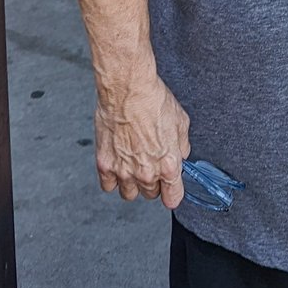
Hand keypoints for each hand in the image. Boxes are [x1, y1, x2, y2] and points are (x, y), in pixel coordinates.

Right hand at [93, 68, 190, 206]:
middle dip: (153, 183)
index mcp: (168, 164)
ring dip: (132, 183)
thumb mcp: (181, 121)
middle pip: (151, 195)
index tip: (171, 189)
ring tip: (133, 164)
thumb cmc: (154, 100)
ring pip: (129, 194)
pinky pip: (108, 185)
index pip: (173, 198)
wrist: (128, 89)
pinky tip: (118, 163)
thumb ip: (182, 145)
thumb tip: (181, 154)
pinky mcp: (105, 165)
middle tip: (151, 165)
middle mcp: (146, 173)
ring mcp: (124, 171)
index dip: (173, 193)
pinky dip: (112, 178)